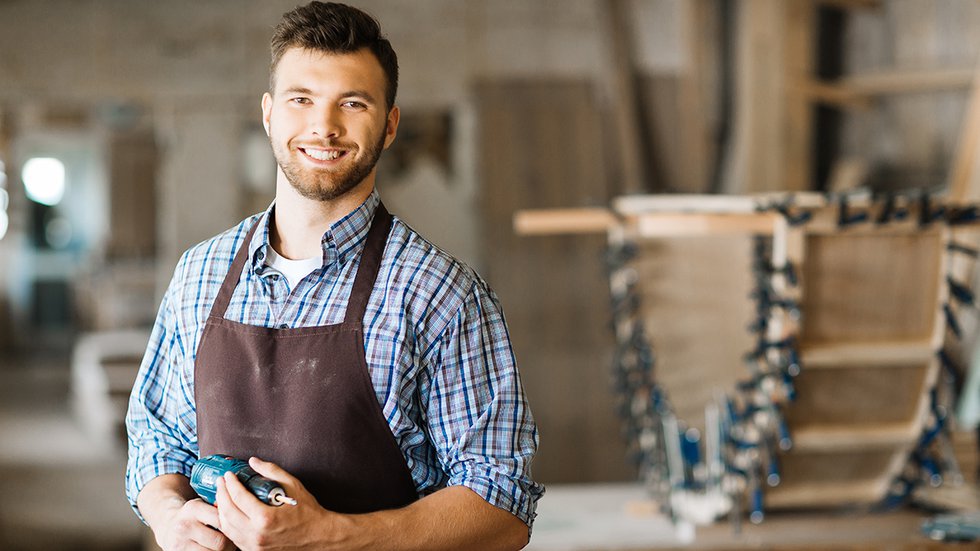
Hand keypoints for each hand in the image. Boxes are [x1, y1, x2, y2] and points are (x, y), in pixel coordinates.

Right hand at [154, 497, 234, 550]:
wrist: (168, 525)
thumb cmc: (193, 515)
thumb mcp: (203, 505)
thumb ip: (220, 508)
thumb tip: (244, 512)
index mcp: (193, 508)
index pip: (222, 520)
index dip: (234, 527)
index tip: (240, 530)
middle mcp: (185, 525)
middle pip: (219, 542)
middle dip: (230, 544)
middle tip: (235, 543)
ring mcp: (180, 542)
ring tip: (224, 547)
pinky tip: (212, 550)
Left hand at [214, 457, 349, 549]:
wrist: (319, 536)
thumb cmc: (309, 514)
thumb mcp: (293, 486)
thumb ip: (272, 471)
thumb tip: (254, 462)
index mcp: (265, 518)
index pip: (238, 497)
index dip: (231, 483)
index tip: (229, 475)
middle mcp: (256, 534)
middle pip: (227, 512)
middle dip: (221, 494)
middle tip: (221, 482)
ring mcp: (254, 546)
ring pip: (227, 527)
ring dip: (221, 510)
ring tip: (223, 496)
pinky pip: (234, 537)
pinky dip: (228, 524)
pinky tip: (230, 513)